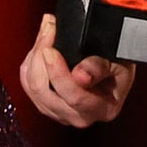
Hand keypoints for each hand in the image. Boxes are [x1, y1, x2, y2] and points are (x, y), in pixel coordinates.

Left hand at [20, 12, 134, 127]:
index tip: (51, 50)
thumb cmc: (118, 65)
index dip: (58, 73)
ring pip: (32, 87)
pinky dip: (30, 63)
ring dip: (34, 56)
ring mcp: (60, 113)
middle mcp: (79, 116)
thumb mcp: (119, 61)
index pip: (74, 97)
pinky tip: (39, 48)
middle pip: (45, 92)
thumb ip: (101, 67)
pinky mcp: (46, 105)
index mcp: (102, 109)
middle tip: (48, 30)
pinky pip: (27, 85)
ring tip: (46, 33)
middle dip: (40, 57)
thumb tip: (81, 76)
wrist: (114, 70)